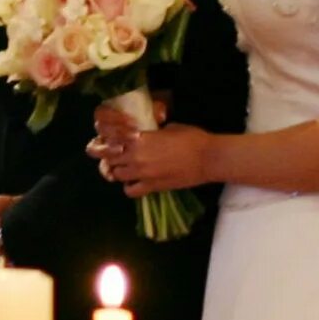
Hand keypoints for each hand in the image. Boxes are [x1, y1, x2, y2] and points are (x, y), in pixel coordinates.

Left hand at [88, 106, 212, 199]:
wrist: (207, 158)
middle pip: (110, 158)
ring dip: (120, 171)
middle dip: (113, 156)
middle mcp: (136, 156)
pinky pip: (130, 191)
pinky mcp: (152, 187)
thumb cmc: (192, 138)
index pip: (112, 140)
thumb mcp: (169, 128)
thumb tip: (147, 135)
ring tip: (129, 169)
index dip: (111, 141)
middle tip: (121, 155)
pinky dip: (130, 187)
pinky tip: (137, 182)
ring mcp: (142, 173)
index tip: (115, 141)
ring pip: (117, 175)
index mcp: (140, 137)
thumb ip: (152, 133)